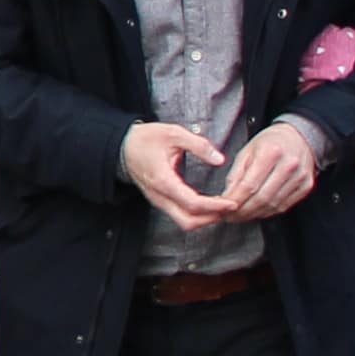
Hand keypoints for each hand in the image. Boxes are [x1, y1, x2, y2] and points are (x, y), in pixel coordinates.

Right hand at [120, 118, 237, 227]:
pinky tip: (208, 205)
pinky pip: (179, 215)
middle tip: (230, 209)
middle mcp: (159, 196)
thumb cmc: (145, 139)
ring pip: (184, 222)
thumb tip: (219, 159)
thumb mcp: (174, 133)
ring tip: (222, 208)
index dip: (215, 206)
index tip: (231, 203)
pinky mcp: (160, 201)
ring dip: (205, 219)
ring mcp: (158, 201)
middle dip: (212, 219)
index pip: (193, 204)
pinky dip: (197, 215)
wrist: (122, 146)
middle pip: (188, 221)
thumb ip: (198, 145)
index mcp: (163, 181)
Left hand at [215, 121, 327, 222]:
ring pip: (273, 205)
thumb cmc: (270, 143)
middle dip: (243, 212)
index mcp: (271, 152)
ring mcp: (300, 177)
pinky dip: (268, 212)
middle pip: (262, 198)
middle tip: (230, 217)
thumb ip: (236, 174)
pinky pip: (284, 206)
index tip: (223, 209)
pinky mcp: (306, 186)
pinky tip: (257, 211)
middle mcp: (288, 165)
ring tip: (241, 216)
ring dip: (254, 214)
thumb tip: (226, 197)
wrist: (298, 137)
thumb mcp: (247, 151)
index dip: (234, 201)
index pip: (249, 185)